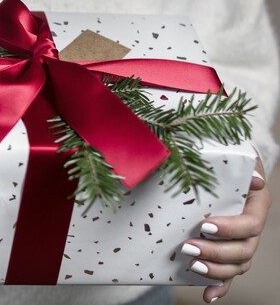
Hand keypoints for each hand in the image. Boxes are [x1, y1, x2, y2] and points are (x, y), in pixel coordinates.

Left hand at [181, 157, 270, 302]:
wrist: (221, 164)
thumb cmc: (225, 159)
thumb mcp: (232, 155)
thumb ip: (242, 165)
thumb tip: (254, 180)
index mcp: (256, 204)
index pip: (250, 224)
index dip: (230, 229)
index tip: (204, 225)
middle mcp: (251, 227)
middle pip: (244, 250)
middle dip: (217, 253)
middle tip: (189, 248)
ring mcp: (240, 241)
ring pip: (237, 265)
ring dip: (216, 271)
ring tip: (193, 266)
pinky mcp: (225, 251)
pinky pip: (228, 275)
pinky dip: (220, 287)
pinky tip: (208, 297)